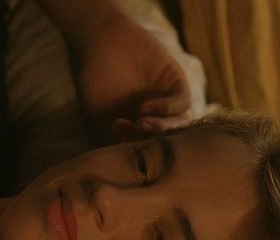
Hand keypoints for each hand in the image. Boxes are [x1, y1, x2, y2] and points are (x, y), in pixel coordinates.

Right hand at [75, 14, 191, 143]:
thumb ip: (112, 132)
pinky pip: (182, 102)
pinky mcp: (177, 83)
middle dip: (151, 139)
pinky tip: (146, 107)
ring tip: (142, 122)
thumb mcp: (100, 109)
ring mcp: (169, 101)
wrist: (105, 40)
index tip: (116, 136)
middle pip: (165, 138)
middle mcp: (158, 117)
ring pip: (178, 124)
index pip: (146, 146)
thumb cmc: (98, 77)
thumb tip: (119, 158)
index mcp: (140, 127)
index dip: (134, 147)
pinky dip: (167, 109)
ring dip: (162, 127)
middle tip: (135, 132)